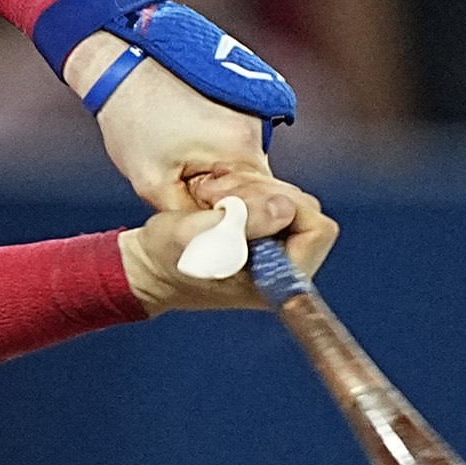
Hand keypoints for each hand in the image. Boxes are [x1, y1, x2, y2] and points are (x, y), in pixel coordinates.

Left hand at [73, 38, 303, 235]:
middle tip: (185, 192)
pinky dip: (216, 158)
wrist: (125, 66)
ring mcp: (252, 116)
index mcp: (241, 150)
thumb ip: (189, 216)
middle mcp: (257, 132)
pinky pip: (237, 150)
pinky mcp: (243, 108)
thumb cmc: (133, 120)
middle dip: (224, 201)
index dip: (231, 221)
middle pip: (256, 190)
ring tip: (179, 164)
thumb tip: (212, 238)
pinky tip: (185, 148)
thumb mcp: (152, 182)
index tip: (201, 217)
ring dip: (219, 180)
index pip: (260, 208)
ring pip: (245, 171)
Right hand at [120, 181, 337, 314]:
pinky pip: (272, 196)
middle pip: (305, 207)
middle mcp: (284, 265)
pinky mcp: (264, 232)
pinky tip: (218, 190)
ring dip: (250, 186)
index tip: (244, 201)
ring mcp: (275, 248)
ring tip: (213, 193)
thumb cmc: (166, 259)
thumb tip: (286, 208)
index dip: (288, 204)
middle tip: (218, 194)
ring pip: (288, 197)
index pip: (317, 229)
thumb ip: (242, 222)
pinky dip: (246, 185)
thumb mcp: (195, 236)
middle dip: (262, 191)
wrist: (148, 267)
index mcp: (277, 279)